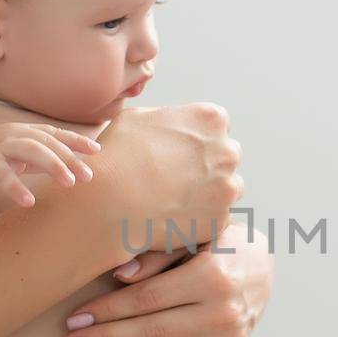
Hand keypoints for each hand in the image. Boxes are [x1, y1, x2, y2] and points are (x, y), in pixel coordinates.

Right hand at [0, 122, 99, 207]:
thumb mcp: (20, 157)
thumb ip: (42, 159)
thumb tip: (73, 166)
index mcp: (24, 132)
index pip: (55, 134)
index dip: (76, 141)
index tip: (97, 151)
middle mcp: (13, 134)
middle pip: (48, 142)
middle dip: (70, 158)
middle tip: (89, 176)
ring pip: (31, 150)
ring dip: (53, 165)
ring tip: (69, 183)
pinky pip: (3, 175)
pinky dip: (16, 187)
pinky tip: (28, 202)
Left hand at [60, 222, 274, 336]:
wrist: (259, 268)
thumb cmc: (212, 245)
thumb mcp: (191, 237)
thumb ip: (157, 254)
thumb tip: (119, 275)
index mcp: (210, 275)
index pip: (147, 298)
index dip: (107, 310)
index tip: (74, 319)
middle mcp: (223, 312)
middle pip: (153, 332)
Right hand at [96, 104, 243, 250]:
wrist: (109, 202)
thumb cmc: (117, 155)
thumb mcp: (137, 117)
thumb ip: (167, 117)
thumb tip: (175, 125)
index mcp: (211, 119)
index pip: (217, 126)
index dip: (196, 139)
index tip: (179, 151)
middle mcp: (227, 152)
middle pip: (226, 156)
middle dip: (209, 164)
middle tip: (177, 176)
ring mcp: (227, 188)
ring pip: (228, 188)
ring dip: (210, 192)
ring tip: (175, 198)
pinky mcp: (220, 219)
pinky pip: (216, 216)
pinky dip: (200, 217)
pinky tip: (174, 216)